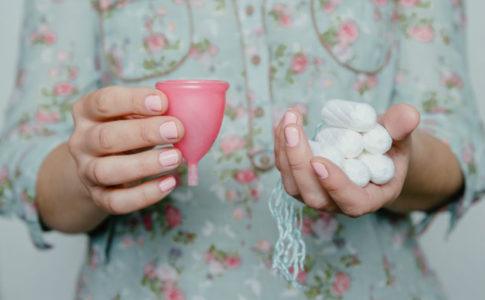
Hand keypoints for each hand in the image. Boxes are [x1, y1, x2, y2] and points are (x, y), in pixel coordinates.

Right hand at [68, 86, 184, 214]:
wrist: (101, 166)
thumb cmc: (126, 131)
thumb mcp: (132, 114)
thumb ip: (151, 111)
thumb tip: (187, 112)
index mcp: (87, 112)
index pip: (103, 102)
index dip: (133, 101)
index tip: (163, 102)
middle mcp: (81, 141)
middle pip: (105, 137)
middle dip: (143, 133)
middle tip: (176, 130)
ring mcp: (86, 171)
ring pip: (107, 171)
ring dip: (144, 164)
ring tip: (175, 158)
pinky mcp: (98, 197)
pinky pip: (117, 201)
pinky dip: (145, 194)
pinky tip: (169, 183)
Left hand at [274, 104, 419, 216]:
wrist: (374, 153)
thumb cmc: (390, 148)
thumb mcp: (401, 137)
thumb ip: (402, 128)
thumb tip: (409, 116)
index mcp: (370, 198)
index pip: (352, 202)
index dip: (335, 186)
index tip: (320, 161)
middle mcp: (340, 203)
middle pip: (314, 195)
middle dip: (299, 161)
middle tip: (293, 128)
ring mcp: (318, 194)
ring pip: (293, 185)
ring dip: (285, 152)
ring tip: (289, 120)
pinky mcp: (302, 182)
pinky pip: (286, 169)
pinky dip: (281, 146)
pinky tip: (284, 123)